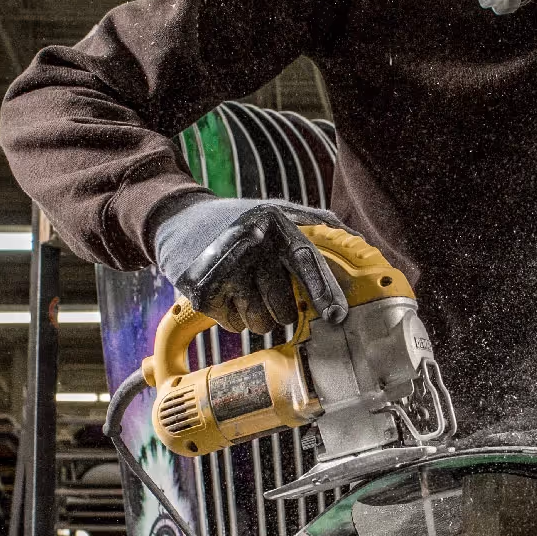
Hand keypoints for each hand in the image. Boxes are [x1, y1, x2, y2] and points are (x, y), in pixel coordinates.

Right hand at [151, 196, 347, 332]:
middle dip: (283, 310)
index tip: (337, 315)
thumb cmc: (237, 221)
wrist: (179, 221)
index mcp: (273, 223)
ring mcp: (224, 269)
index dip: (324, 291)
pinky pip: (235, 326)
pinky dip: (234, 317)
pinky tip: (227, 294)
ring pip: (260, 323)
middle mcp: (250, 244)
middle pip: (284, 306)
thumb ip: (316, 222)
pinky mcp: (202, 292)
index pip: (305, 261)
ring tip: (246, 291)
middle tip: (270, 293)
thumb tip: (357, 240)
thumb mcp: (275, 210)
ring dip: (258, 316)